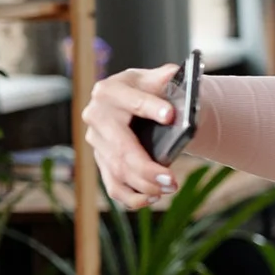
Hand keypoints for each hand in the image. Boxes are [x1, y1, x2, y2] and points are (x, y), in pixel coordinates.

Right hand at [82, 64, 180, 207]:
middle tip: (172, 180)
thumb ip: (168, 77)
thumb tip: (177, 75)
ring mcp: (96, 141)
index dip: (150, 107)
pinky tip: (152, 198)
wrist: (138, 101)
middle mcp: (96, 116)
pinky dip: (131, 197)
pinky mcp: (101, 160)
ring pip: (117, 170)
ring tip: (169, 188)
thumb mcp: (157, 78)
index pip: (131, 100)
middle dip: (146, 167)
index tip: (171, 115)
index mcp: (110, 91)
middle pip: (121, 148)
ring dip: (144, 185)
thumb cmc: (150, 89)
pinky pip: (112, 185)